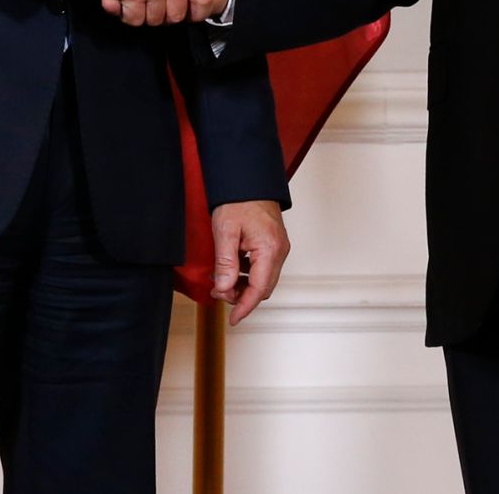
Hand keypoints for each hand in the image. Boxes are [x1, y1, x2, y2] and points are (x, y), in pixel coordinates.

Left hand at [210, 200, 289, 325]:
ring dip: (244, 285)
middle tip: (219, 291)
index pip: (259, 290)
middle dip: (241, 296)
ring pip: (263, 279)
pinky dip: (247, 274)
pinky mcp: (274, 243)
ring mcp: (278, 246)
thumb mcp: (225, 231)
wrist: (247, 179)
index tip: (233, 319)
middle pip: (263, 288)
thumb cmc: (238, 199)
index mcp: (269, 249)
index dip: (245, 307)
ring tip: (222, 280)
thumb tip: (225, 289)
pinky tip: (232, 268)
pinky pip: (263, 267)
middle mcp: (279, 250)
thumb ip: (226, 263)